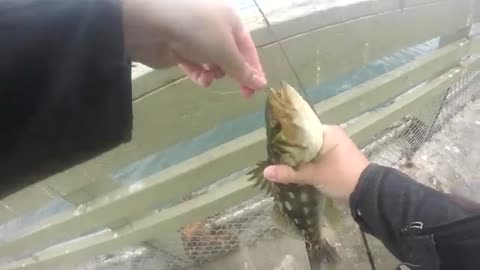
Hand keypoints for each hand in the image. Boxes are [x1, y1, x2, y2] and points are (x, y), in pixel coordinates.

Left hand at [122, 0, 266, 97]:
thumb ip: (243, 70)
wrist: (153, 24)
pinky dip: (199, 73)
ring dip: (215, 73)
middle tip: (242, 94)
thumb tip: (262, 84)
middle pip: (231, 56)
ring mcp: (195, 38)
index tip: (257, 90)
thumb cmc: (197, 31)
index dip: (254, 69)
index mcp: (230, 21)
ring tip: (210, 77)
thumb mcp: (225, 51)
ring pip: (213, 62)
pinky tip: (200, 78)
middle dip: (235, 73)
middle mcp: (215, 27)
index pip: (248, 48)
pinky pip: (195, 66)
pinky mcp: (179, 49)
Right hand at [263, 125, 369, 200]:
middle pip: (304, 139)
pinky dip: (306, 162)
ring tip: (280, 162)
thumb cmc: (341, 177)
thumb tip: (265, 172)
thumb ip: (289, 172)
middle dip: (291, 149)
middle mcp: (331, 135)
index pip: (301, 128)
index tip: (273, 143)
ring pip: (310, 149)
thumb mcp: (314, 175)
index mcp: (328, 131)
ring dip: (298, 157)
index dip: (286, 136)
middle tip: (274, 155)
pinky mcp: (335, 159)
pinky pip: (316, 156)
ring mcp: (334, 147)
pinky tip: (294, 168)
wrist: (368, 193)